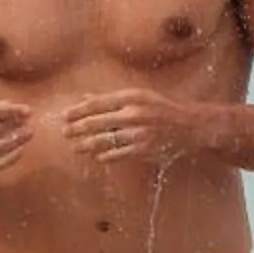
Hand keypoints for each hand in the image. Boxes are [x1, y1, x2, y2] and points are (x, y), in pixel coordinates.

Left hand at [63, 88, 206, 168]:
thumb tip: (84, 97)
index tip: (65, 116)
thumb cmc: (161, 107)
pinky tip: (96, 156)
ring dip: (86, 145)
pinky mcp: (143, 150)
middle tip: (65, 132)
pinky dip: (104, 156)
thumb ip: (110, 98)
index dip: (78, 111)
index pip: (97, 104)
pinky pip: (117, 154)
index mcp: (131, 97)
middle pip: (96, 123)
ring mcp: (138, 133)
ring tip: (75, 147)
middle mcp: (134, 114)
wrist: (189, 125)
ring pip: (104, 141)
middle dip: (77, 128)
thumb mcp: (138, 96)